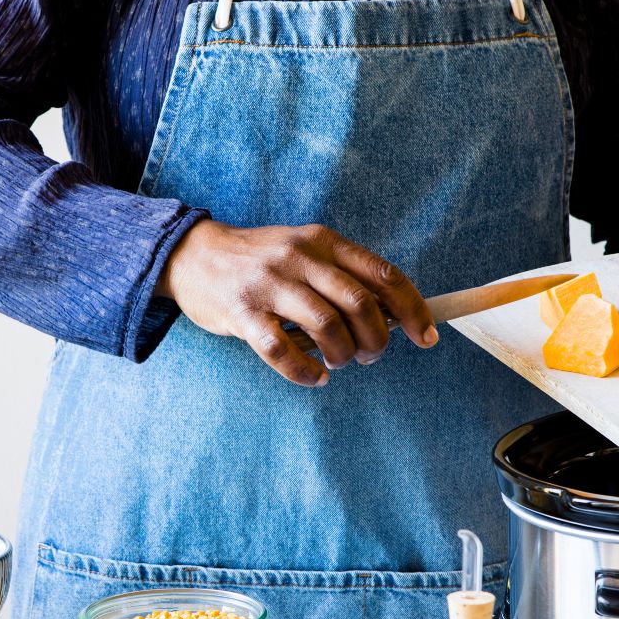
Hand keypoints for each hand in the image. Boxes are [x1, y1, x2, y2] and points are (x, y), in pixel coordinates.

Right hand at [155, 220, 436, 385]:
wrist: (193, 255)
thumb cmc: (260, 261)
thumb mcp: (304, 250)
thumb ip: (342, 274)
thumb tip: (394, 313)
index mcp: (323, 241)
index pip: (384, 276)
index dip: (413, 310)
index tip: (425, 337)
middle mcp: (300, 258)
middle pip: (360, 305)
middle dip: (376, 340)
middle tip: (370, 356)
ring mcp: (270, 285)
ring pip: (326, 327)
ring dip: (343, 355)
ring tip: (339, 364)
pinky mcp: (243, 313)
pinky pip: (282, 351)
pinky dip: (306, 372)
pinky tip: (314, 376)